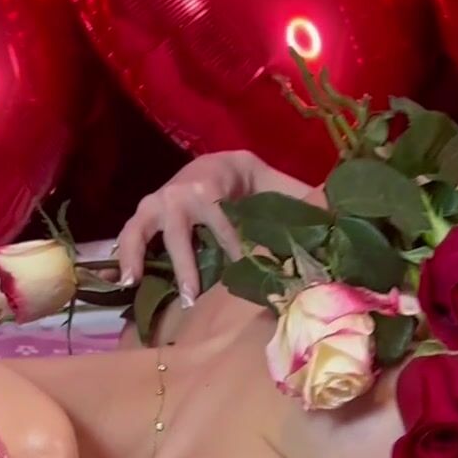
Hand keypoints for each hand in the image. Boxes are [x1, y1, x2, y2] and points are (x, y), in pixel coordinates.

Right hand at [115, 150, 315, 301]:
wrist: (217, 162)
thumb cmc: (251, 181)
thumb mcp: (277, 186)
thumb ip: (302, 202)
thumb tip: (336, 215)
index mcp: (214, 184)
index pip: (225, 224)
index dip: (235, 250)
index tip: (244, 273)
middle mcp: (181, 193)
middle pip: (181, 233)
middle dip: (186, 264)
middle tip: (193, 296)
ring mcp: (158, 203)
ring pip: (143, 231)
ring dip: (137, 257)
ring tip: (134, 284)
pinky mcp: (144, 214)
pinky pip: (128, 235)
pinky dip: (122, 256)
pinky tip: (121, 283)